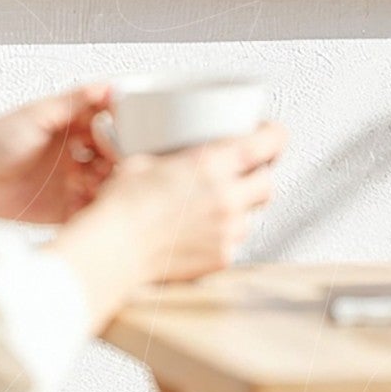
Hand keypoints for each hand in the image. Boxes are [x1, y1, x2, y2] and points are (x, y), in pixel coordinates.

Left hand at [0, 85, 114, 225]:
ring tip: (106, 179)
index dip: (117, 124)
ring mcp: (69, 181)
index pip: (104, 120)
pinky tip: (99, 200)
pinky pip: (91, 208)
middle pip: (109, 152)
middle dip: (118, 153)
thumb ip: (73, 101)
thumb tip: (106, 86)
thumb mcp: (35, 114)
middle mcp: (71, 152)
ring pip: (105, 179)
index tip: (127, 127)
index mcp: (66, 125)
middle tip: (119, 156)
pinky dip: (100, 205)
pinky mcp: (64, 209)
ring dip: (111, 179)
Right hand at [52, 123, 287, 326]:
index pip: (268, 142)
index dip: (274, 135)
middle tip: (242, 174)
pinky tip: (201, 231)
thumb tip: (171, 153)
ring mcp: (227, 230)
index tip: (271, 134)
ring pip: (253, 215)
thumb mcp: (145, 160)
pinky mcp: (221, 257)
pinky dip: (223, 235)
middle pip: (267, 182)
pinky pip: (234, 241)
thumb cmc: (124, 205)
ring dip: (241, 208)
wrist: (116, 248)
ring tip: (213, 206)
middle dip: (259, 176)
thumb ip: (173, 157)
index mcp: (212, 164)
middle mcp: (227, 197)